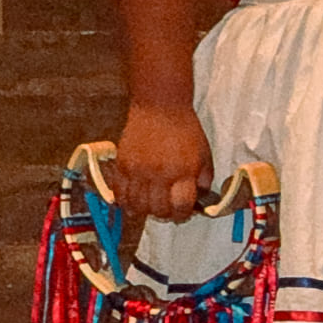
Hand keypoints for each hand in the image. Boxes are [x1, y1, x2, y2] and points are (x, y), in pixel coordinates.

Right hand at [114, 104, 212, 225]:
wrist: (160, 107)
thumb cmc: (185, 130)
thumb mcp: (204, 155)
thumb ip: (203, 180)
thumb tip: (198, 201)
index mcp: (183, 172)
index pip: (180, 207)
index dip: (182, 215)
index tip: (183, 213)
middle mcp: (159, 174)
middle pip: (157, 210)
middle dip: (164, 215)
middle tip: (167, 209)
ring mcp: (138, 171)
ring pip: (136, 206)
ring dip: (144, 211)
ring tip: (150, 205)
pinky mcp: (122, 165)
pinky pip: (119, 194)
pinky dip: (125, 201)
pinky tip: (132, 199)